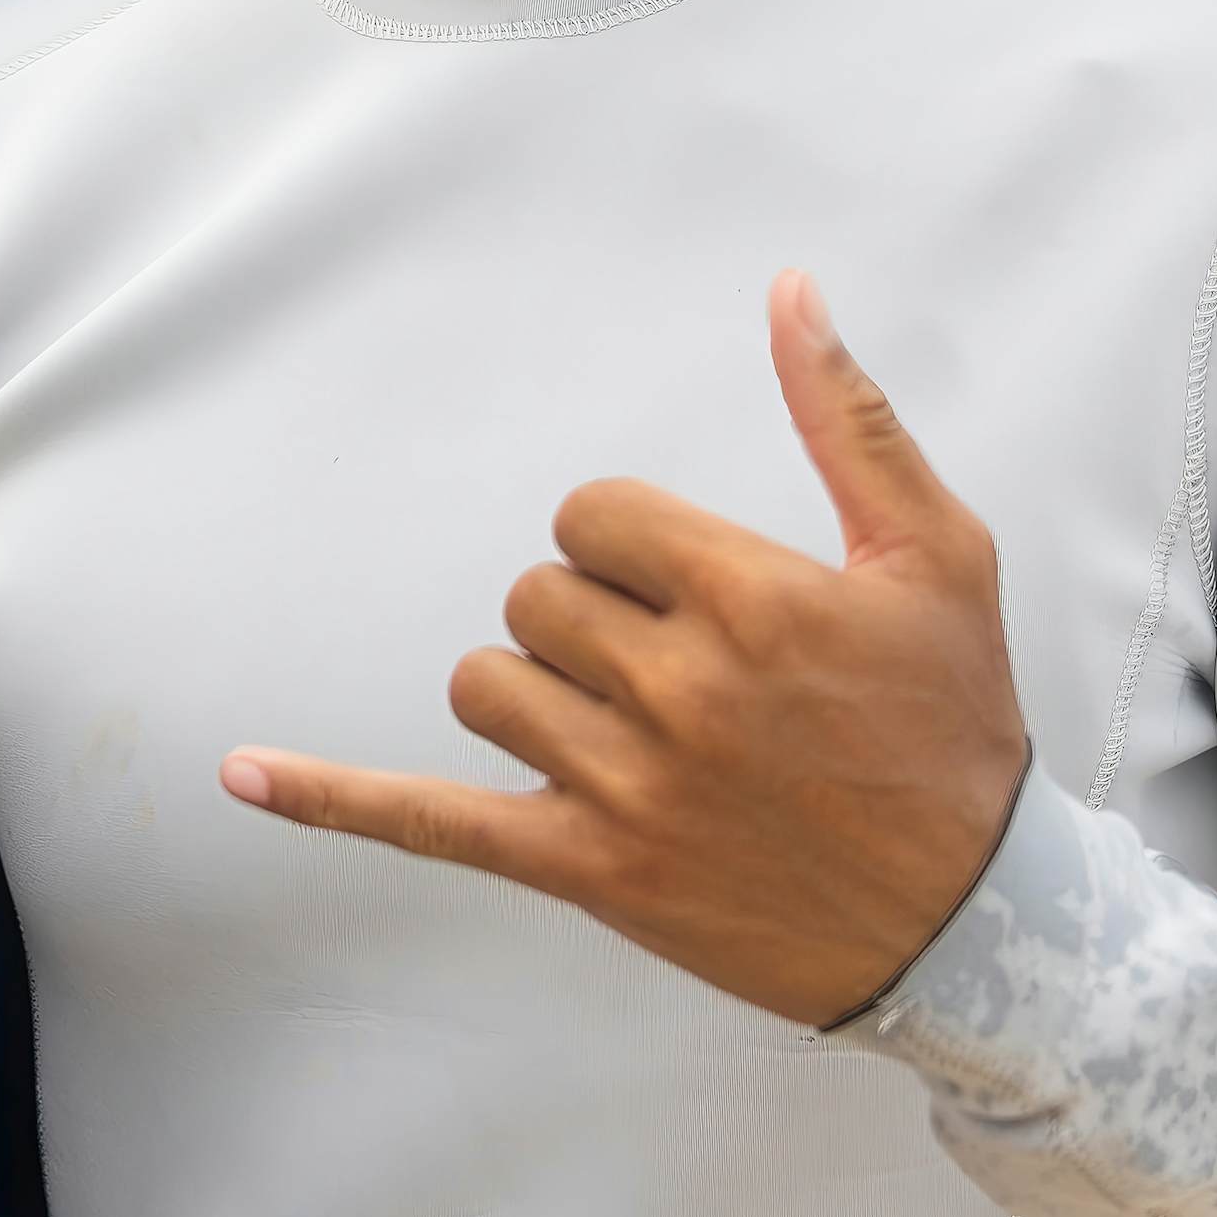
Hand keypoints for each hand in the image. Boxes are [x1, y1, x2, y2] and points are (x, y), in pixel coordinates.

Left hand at [222, 273, 1029, 1028]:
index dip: (628, 541)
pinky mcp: (589, 872)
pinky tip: (244, 772)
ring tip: (621, 727)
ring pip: (489, 685)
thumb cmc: (953, 728)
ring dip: (535, 692)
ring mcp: (625, 788)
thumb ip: (850, 419)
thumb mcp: (933, 557)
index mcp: (750, 598)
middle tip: (677, 668)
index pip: (595, 515)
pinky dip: (332, 795)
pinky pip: (431, 823)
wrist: (972, 924)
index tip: (686, 586)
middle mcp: (679, 689)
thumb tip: (790, 292)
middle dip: (592, 617)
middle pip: (537, 596)